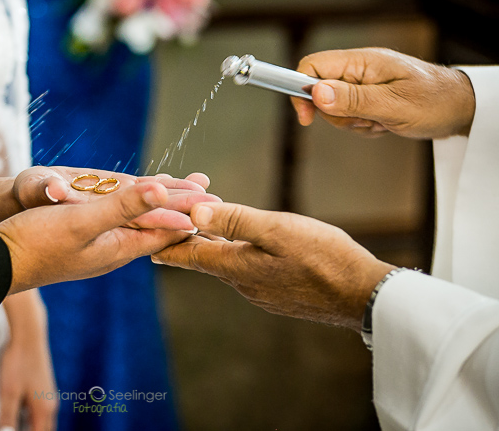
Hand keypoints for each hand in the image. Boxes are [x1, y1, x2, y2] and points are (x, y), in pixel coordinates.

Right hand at [0, 182, 190, 293]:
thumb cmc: (36, 243)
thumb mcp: (82, 220)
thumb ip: (122, 206)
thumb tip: (164, 192)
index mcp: (118, 249)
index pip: (167, 232)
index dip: (191, 213)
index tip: (214, 198)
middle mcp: (112, 252)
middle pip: (156, 229)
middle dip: (180, 210)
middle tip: (205, 192)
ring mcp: (96, 250)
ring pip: (138, 227)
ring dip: (159, 210)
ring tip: (177, 196)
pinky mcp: (80, 244)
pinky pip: (118, 226)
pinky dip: (135, 212)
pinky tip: (131, 211)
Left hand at [0, 291, 56, 430]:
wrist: (29, 334)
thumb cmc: (19, 362)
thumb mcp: (9, 392)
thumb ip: (7, 417)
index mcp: (45, 410)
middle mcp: (50, 404)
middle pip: (43, 430)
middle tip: (13, 430)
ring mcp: (48, 395)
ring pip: (41, 421)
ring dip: (29, 427)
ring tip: (13, 425)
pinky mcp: (43, 387)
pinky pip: (38, 410)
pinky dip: (29, 417)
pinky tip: (16, 413)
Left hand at [152, 203, 394, 330]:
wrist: (365, 296)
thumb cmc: (324, 258)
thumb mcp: (278, 230)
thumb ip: (235, 221)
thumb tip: (194, 213)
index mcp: (236, 267)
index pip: (188, 255)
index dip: (166, 242)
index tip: (143, 237)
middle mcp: (242, 283)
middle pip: (204, 258)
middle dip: (189, 235)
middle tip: (172, 220)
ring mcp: (261, 291)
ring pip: (226, 263)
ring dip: (213, 242)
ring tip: (203, 224)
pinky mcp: (279, 293)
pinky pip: (246, 269)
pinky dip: (236, 252)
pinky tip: (243, 243)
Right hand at [290, 47, 475, 138]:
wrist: (461, 108)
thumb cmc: (435, 101)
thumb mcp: (392, 104)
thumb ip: (352, 99)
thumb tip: (317, 93)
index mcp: (361, 62)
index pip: (312, 66)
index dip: (302, 90)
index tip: (307, 117)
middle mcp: (358, 70)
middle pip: (320, 93)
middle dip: (337, 115)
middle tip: (365, 119)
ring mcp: (363, 84)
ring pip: (334, 109)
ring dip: (353, 122)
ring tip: (380, 121)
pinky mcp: (367, 98)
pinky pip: (349, 117)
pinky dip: (363, 126)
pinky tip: (383, 124)